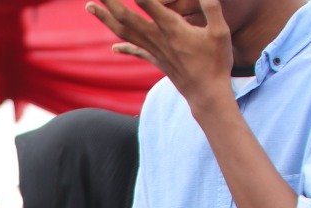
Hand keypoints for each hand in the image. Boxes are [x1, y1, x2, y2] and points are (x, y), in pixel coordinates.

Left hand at [88, 0, 233, 106]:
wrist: (206, 94)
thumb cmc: (216, 62)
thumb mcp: (220, 31)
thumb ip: (212, 8)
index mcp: (172, 28)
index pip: (149, 4)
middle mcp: (157, 39)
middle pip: (127, 17)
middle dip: (110, 2)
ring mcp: (154, 51)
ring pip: (124, 32)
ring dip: (105, 19)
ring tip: (90, 6)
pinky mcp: (156, 61)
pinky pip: (136, 52)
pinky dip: (124, 48)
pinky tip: (113, 48)